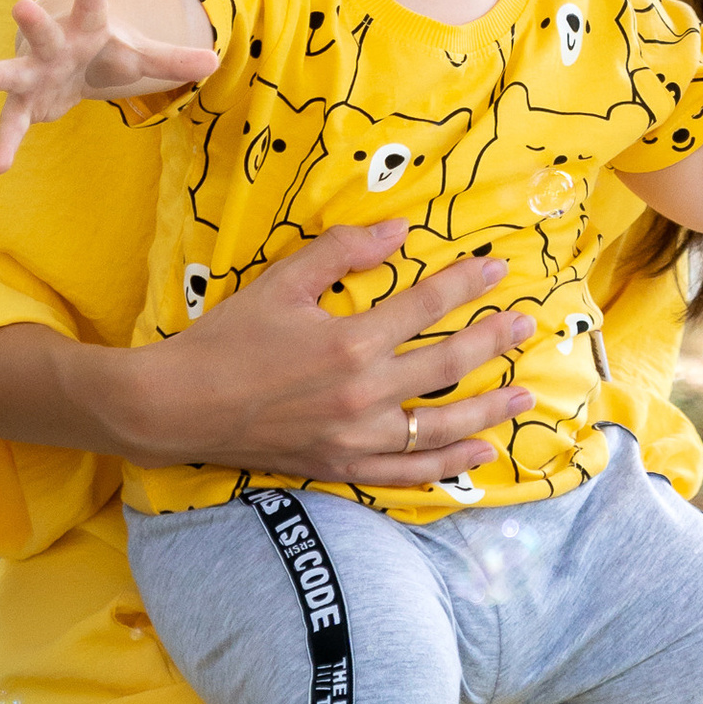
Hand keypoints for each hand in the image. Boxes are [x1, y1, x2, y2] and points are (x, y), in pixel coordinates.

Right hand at [0, 0, 218, 174]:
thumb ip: (171, 60)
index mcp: (86, 28)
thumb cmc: (102, 51)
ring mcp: (35, 72)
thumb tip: (214, 61)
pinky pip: (11, 123)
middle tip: (21, 6)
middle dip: (34, 20)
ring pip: (15, 72)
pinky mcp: (25, 102)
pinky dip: (5, 143)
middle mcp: (55, 45)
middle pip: (45, 31)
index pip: (92, 3)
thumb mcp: (138, 55)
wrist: (67, 63)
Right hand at [119, 220, 536, 483]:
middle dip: (493, 340)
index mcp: (350, 341)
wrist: (175, 407)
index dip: (467, 283)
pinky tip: (480, 456)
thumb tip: (400, 229)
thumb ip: (342, 251)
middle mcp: (363, 394)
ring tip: (523, 394)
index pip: (427, 306)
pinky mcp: (342, 469)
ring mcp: (355, 439)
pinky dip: (447, 467)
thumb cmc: (226, 338)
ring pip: (439, 426)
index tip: (498, 268)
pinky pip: (407, 474)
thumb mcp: (281, 280)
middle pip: (448, 366)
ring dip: (487, 409)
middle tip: (527, 324)